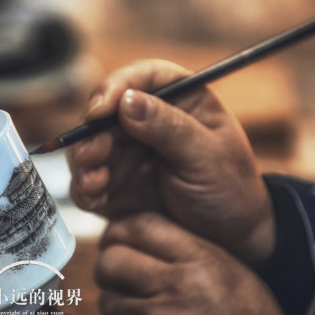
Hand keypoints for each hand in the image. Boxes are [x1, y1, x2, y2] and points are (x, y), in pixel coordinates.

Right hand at [67, 59, 274, 264]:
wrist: (230, 237)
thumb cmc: (231, 189)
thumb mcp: (208, 157)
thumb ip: (170, 129)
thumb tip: (128, 101)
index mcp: (179, 99)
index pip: (142, 77)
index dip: (116, 87)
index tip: (101, 110)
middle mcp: (148, 120)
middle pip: (105, 111)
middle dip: (92, 134)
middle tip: (90, 158)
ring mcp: (128, 150)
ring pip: (89, 144)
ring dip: (83, 163)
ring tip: (92, 185)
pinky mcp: (114, 181)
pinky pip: (87, 179)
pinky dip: (84, 189)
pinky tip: (95, 201)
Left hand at [96, 213, 289, 314]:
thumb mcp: (226, 267)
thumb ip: (182, 245)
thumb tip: (130, 228)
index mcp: (199, 259)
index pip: (138, 226)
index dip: (119, 229)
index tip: (117, 238)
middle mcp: (175, 288)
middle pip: (111, 261)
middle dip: (110, 266)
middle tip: (120, 273)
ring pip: (109, 300)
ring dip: (119, 303)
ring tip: (146, 309)